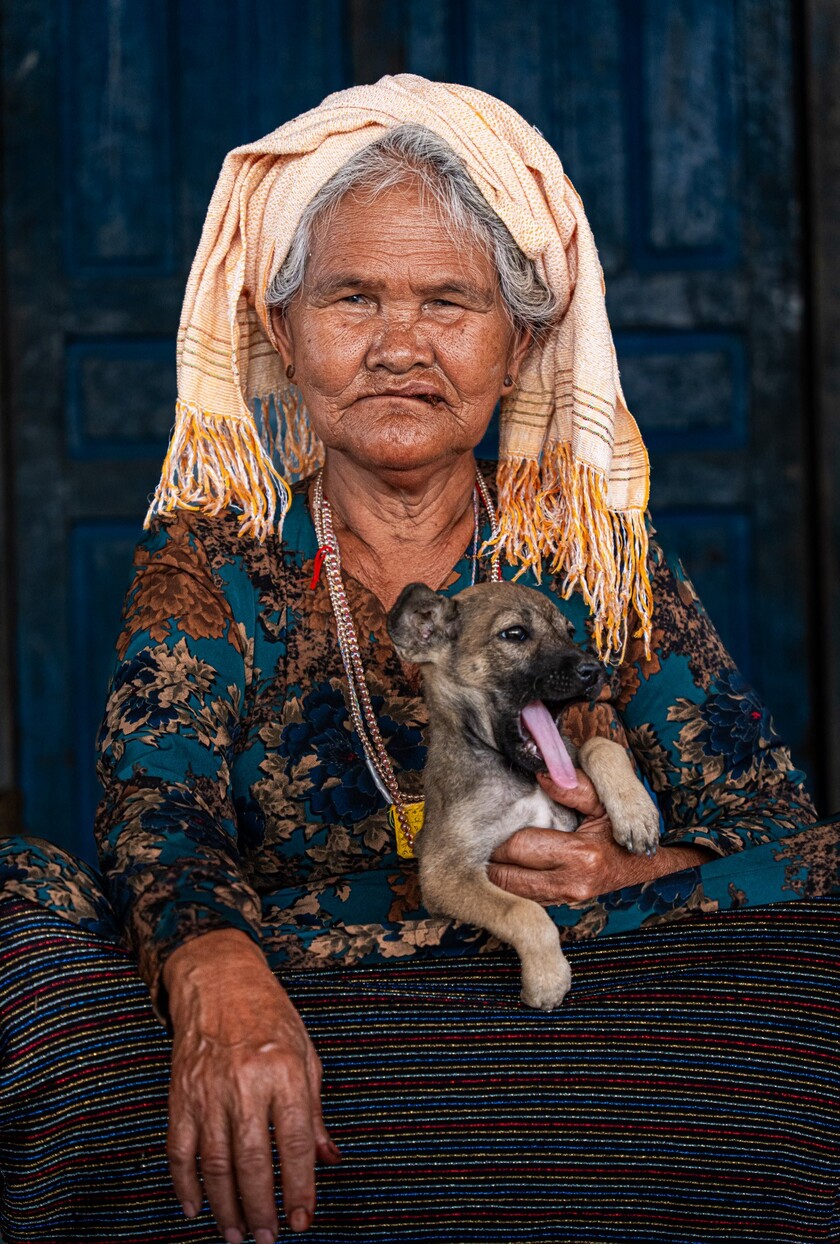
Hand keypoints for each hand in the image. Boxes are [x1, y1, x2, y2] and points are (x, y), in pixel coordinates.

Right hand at [163, 928, 339, 1239]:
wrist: (219, 980)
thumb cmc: (269, 1014)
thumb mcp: (305, 1053)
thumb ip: (314, 1110)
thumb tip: (328, 1158)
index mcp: (284, 1070)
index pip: (294, 1143)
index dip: (299, 1187)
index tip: (302, 1219)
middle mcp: (245, 1082)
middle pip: (252, 1162)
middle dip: (261, 1208)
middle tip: (267, 1238)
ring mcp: (208, 1091)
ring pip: (215, 1164)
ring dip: (226, 1207)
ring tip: (238, 1233)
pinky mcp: (181, 1094)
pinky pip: (180, 1150)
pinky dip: (186, 1184)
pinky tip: (196, 1207)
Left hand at [488, 770, 713, 903]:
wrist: (645, 861)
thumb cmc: (622, 825)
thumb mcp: (604, 799)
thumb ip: (574, 786)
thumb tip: (541, 774)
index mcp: (582, 854)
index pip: (519, 847)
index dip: (498, 834)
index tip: (485, 819)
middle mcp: (572, 883)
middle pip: (507, 876)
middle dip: (489, 857)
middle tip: (476, 837)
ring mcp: (566, 899)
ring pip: (511, 892)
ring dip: (495, 873)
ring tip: (484, 850)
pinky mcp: (561, 904)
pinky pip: (523, 897)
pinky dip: (509, 883)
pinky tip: (501, 865)